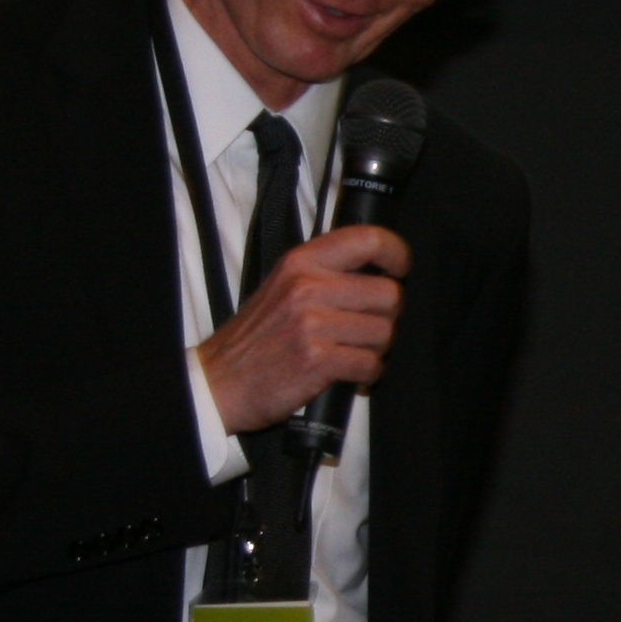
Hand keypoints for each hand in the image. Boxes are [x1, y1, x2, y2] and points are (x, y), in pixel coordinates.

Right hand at [198, 226, 407, 432]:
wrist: (219, 382)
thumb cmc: (255, 338)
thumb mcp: (283, 286)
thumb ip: (325, 272)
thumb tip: (379, 269)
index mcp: (301, 262)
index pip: (368, 239)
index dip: (397, 253)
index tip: (401, 268)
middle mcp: (308, 287)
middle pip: (389, 293)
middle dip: (387, 317)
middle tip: (368, 329)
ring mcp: (313, 324)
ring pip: (385, 332)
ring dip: (376, 349)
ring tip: (352, 352)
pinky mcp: (318, 360)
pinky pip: (371, 364)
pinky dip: (367, 374)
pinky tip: (349, 374)